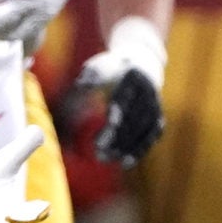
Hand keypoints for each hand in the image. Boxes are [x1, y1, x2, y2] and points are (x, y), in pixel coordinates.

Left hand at [75, 17, 167, 165]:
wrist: (140, 60)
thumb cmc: (108, 68)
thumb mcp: (93, 72)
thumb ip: (81, 91)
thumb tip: (63, 114)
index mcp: (131, 77)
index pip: (123, 101)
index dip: (115, 119)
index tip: (102, 136)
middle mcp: (148, 91)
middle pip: (135, 119)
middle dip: (118, 139)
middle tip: (99, 154)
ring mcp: (155, 104)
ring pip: (145, 130)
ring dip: (128, 148)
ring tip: (108, 160)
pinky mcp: (158, 116)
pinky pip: (152, 135)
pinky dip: (140, 149)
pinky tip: (125, 162)